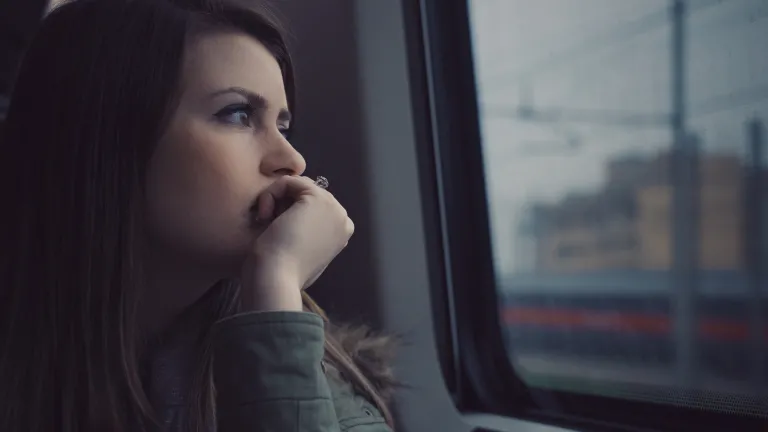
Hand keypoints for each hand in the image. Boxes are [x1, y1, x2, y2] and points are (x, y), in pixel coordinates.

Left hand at [239, 176, 353, 310]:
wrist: (277, 279)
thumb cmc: (282, 274)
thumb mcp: (299, 254)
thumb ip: (305, 236)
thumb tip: (294, 222)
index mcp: (341, 234)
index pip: (312, 208)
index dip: (288, 214)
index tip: (277, 235)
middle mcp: (342, 219)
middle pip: (305, 195)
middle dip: (283, 206)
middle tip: (270, 227)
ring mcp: (333, 207)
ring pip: (297, 187)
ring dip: (276, 200)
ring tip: (267, 222)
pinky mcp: (318, 198)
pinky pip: (288, 181)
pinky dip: (271, 193)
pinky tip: (265, 215)